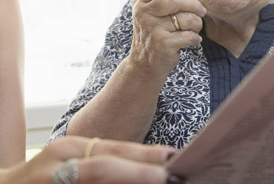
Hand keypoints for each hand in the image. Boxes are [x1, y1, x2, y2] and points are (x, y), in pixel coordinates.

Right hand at [0, 136, 184, 183]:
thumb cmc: (45, 178)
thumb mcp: (72, 162)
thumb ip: (104, 162)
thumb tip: (152, 166)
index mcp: (70, 148)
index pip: (114, 149)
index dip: (145, 155)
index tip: (172, 157)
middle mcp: (58, 163)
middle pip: (105, 166)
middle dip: (141, 173)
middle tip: (170, 176)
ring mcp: (49, 182)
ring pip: (97, 179)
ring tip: (158, 183)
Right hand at [130, 0, 205, 77]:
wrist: (145, 64)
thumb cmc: (156, 34)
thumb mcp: (156, 14)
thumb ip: (172, 1)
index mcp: (141, 3)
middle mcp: (143, 14)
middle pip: (174, 0)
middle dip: (194, 5)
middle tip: (202, 11)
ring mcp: (152, 29)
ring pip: (186, 18)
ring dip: (197, 24)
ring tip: (193, 30)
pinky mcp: (162, 43)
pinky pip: (189, 35)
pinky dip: (196, 39)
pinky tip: (192, 41)